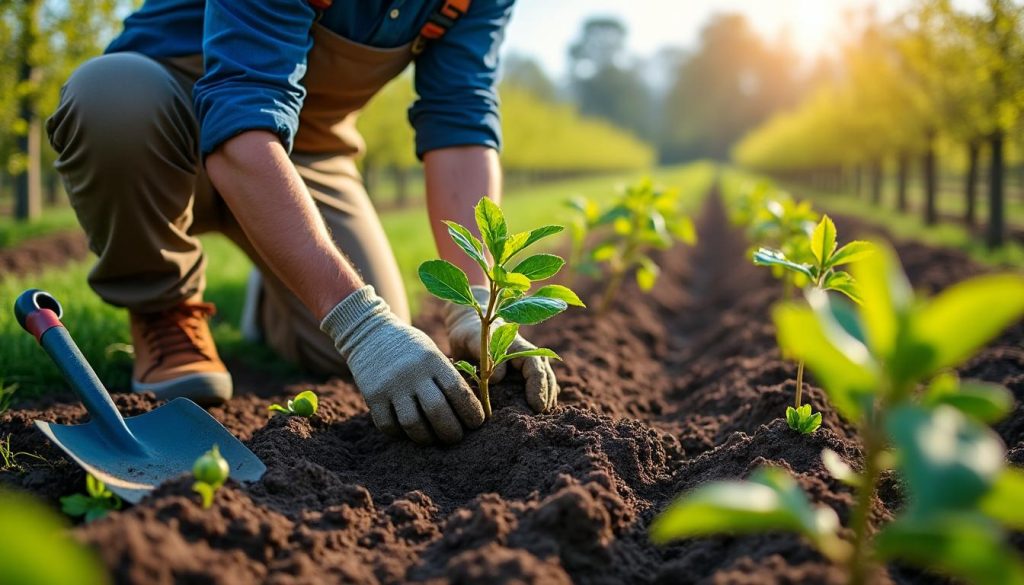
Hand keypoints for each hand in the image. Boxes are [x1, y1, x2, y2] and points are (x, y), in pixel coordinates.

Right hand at [321, 286, 484, 443]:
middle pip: (437, 411)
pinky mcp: (372, 395)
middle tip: (455, 437)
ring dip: (426, 438)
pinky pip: (388, 425)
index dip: (471, 412)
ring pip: (413, 423)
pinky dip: (400, 434)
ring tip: (432, 439)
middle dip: (451, 432)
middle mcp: (413, 372)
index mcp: (433, 360)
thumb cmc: (411, 349)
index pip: (458, 391)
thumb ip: (449, 377)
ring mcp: (391, 385)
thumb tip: (471, 411)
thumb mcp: (433, 353)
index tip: (476, 423)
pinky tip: (407, 432)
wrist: (370, 333)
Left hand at [444, 286, 559, 412]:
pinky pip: (537, 387)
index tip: (536, 407)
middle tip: (542, 421)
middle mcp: (530, 356)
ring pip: (546, 383)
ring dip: (546, 401)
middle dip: (546, 399)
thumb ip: (485, 355)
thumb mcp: (473, 340)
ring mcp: (529, 366)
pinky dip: (539, 400)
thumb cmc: (471, 334)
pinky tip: (535, 416)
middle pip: (547, 378)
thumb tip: (498, 378)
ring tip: (542, 421)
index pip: (536, 369)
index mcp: (519, 347)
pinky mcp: (523, 375)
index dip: (538, 388)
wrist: (472, 327)